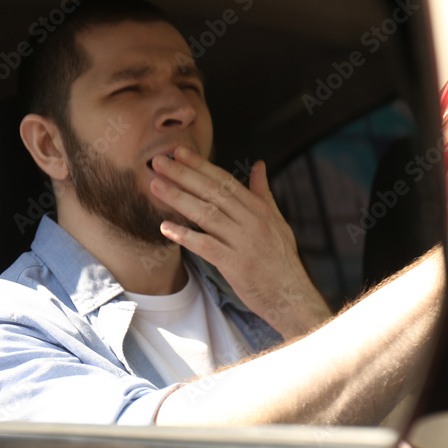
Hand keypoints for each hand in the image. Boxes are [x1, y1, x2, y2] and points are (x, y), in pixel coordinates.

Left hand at [149, 146, 332, 337]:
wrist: (291, 296)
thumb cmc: (281, 259)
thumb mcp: (277, 221)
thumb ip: (263, 193)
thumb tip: (259, 165)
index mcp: (259, 209)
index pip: (225, 181)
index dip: (201, 165)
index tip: (180, 152)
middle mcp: (251, 221)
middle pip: (212, 193)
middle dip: (184, 175)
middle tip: (158, 161)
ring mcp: (243, 242)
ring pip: (206, 215)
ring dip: (179, 199)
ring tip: (155, 186)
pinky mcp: (235, 264)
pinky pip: (206, 246)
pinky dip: (186, 236)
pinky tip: (166, 228)